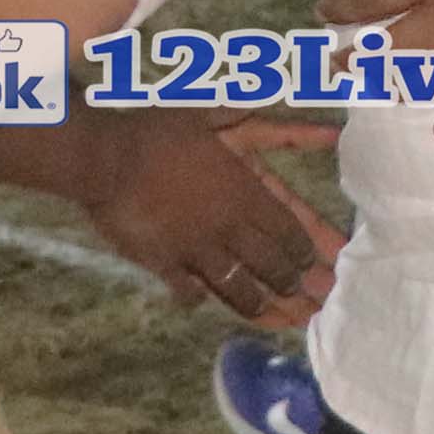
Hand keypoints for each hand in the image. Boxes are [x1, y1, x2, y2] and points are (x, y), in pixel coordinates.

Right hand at [82, 110, 343, 322]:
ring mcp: (195, 251)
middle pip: (270, 266)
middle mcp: (227, 229)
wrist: (103, 156)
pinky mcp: (163, 265)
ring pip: (237, 289)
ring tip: (276, 316)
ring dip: (259, 304)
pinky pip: (188, 292)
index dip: (307, 250)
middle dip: (293, 284)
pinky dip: (199, 298)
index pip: (289, 231)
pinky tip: (204, 300)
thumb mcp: (222, 117)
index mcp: (245, 193)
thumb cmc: (161, 130)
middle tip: (309, 299)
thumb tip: (330, 132)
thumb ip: (277, 129)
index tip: (317, 263)